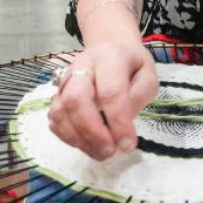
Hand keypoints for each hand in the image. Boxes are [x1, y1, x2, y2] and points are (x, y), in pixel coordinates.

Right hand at [47, 42, 158, 160]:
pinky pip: (54, 119)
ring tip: (101, 153)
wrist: (110, 49)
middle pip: (75, 99)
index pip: (110, 91)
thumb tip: (122, 121)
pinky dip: (68, 137)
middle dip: (92, 131)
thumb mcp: (148, 76)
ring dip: (79, 139)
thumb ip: (139, 96)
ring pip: (60, 111)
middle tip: (109, 151)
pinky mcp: (57, 95)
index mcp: (109, 58)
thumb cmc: (132, 67)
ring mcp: (65, 81)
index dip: (118, 122)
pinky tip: (88, 144)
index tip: (127, 146)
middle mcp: (81, 66)